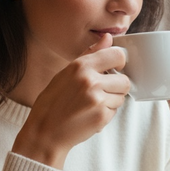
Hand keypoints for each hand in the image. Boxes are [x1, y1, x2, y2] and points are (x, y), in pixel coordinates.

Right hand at [12, 34, 129, 168]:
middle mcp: (91, 81)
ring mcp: (97, 100)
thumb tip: (108, 38)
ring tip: (92, 104)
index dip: (119, 62)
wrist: (45, 132)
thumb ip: (90, 54)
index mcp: (81, 66)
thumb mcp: (66, 72)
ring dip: (111, 101)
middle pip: (125, 80)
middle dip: (117, 87)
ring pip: (121, 97)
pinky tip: (90, 114)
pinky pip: (115, 112)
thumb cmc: (52, 102)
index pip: (117, 55)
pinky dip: (105, 114)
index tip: (115, 68)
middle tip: (101, 92)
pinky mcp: (101, 117)